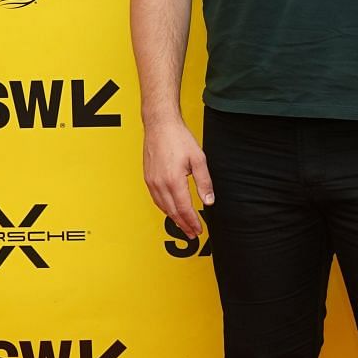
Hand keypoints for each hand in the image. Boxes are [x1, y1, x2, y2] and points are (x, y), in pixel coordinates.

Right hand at [143, 118, 214, 237]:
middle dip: (184, 225)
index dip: (193, 222)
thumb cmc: (178, 138)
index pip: (185, 209)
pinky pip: (156, 199)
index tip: (199, 230)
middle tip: (193, 233)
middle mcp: (160, 184)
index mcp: (174, 181)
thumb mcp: (198, 159)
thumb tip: (209, 200)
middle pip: (173, 212)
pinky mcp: (148, 178)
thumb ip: (204, 182)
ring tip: (184, 226)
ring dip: (174, 219)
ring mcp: (152, 182)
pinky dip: (165, 208)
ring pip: (163, 208)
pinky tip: (171, 210)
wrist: (160, 125)